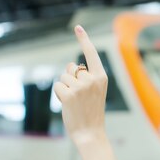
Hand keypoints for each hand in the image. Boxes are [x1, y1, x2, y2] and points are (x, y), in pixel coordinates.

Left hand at [53, 25, 107, 146]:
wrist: (91, 132)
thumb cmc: (91, 111)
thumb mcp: (93, 91)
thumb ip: (84, 76)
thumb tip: (70, 66)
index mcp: (102, 77)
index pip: (91, 54)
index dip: (84, 40)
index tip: (78, 27)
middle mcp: (92, 79)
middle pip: (72, 68)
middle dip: (70, 79)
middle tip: (79, 97)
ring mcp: (81, 86)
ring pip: (63, 77)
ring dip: (64, 88)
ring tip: (74, 101)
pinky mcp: (69, 94)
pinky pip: (57, 86)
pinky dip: (59, 94)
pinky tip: (68, 104)